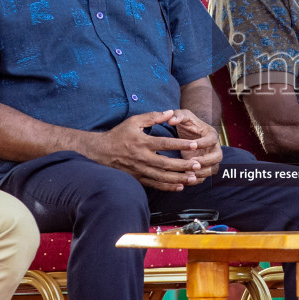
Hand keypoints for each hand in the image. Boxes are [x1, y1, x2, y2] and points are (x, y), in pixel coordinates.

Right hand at [85, 110, 209, 191]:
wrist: (101, 152)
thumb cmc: (119, 134)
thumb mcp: (134, 121)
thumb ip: (152, 116)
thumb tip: (170, 112)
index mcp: (142, 142)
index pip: (165, 144)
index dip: (180, 144)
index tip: (194, 145)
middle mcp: (142, 158)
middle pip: (166, 164)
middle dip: (183, 165)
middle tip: (197, 164)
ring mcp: (140, 170)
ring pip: (162, 177)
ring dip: (178, 178)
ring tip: (193, 178)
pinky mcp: (138, 178)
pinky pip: (155, 184)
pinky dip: (167, 187)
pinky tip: (179, 187)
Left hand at [161, 109, 223, 178]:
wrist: (190, 133)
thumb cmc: (187, 124)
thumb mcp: (183, 116)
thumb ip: (177, 115)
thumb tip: (170, 119)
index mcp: (210, 134)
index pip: (212, 140)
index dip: (203, 143)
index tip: (192, 145)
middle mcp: (214, 148)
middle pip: (218, 156)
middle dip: (206, 160)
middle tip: (193, 162)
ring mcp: (211, 159)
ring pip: (213, 169)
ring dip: (203, 172)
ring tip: (190, 173)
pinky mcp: (205, 168)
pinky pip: (205, 177)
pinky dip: (197, 180)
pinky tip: (186, 179)